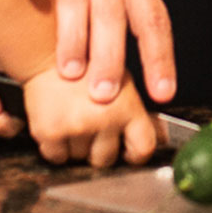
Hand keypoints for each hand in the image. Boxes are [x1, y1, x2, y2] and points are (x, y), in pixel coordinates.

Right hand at [21, 67, 160, 168]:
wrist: (50, 54)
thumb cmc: (89, 70)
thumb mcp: (122, 85)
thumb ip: (140, 115)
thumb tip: (161, 138)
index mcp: (128, 106)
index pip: (143, 148)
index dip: (134, 154)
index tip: (126, 151)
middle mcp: (104, 117)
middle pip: (106, 159)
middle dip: (98, 149)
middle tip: (89, 124)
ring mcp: (76, 125)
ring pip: (79, 159)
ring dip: (75, 147)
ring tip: (72, 118)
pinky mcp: (50, 130)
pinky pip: (56, 157)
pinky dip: (55, 148)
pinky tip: (58, 124)